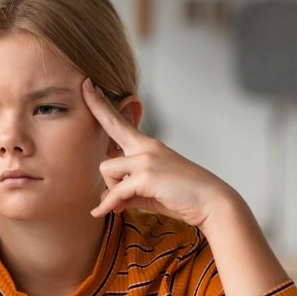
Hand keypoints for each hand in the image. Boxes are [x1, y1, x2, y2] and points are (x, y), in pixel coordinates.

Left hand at [82, 79, 234, 229]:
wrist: (212, 203)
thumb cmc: (182, 197)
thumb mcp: (149, 192)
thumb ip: (127, 192)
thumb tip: (104, 201)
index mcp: (147, 147)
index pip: (121, 122)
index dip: (104, 105)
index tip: (91, 86)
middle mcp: (146, 147)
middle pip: (113, 125)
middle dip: (97, 104)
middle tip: (85, 83)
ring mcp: (146, 159)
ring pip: (106, 169)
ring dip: (112, 189)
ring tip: (127, 200)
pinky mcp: (146, 175)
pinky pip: (115, 192)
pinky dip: (109, 205)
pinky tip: (102, 212)